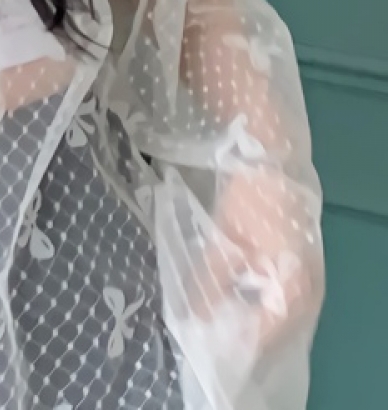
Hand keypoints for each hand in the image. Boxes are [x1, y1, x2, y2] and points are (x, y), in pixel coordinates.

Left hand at [191, 166, 322, 350]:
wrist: (273, 163)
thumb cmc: (249, 201)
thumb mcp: (224, 242)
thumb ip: (211, 283)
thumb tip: (195, 317)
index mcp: (293, 287)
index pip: (263, 334)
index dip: (233, 340)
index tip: (205, 343)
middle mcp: (310, 294)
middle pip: (275, 332)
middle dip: (241, 335)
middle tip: (207, 334)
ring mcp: (312, 284)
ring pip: (279, 319)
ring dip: (251, 322)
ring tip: (217, 321)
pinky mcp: (305, 273)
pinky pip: (283, 303)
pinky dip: (261, 307)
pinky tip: (237, 304)